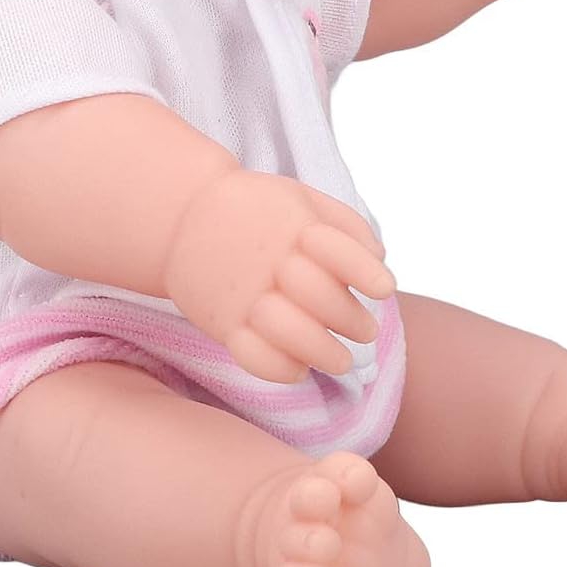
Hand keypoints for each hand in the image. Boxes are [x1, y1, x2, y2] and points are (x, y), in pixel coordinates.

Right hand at [163, 168, 394, 383]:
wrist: (182, 215)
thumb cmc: (256, 208)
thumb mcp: (301, 197)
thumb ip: (345, 223)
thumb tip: (380, 258)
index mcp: (293, 225)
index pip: (337, 250)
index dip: (365, 272)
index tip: (385, 289)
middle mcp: (268, 260)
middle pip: (318, 296)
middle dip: (351, 320)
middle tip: (366, 332)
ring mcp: (242, 293)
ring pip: (288, 331)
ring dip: (321, 352)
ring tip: (341, 361)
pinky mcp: (220, 322)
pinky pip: (251, 355)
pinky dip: (279, 369)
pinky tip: (298, 369)